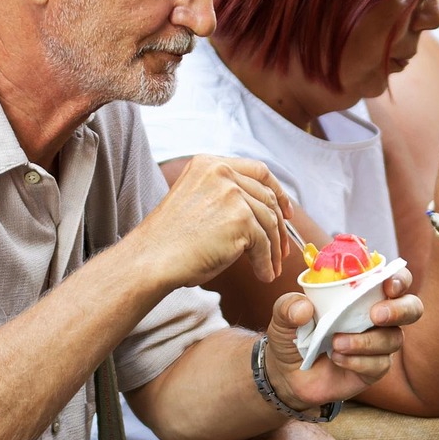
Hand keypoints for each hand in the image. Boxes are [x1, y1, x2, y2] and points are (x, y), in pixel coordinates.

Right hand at [138, 155, 289, 287]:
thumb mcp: (198, 202)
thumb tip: (263, 211)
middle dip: (279, 226)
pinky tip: (263, 275)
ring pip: (269, 222)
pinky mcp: (240, 219)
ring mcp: (231, 194)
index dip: (278, 191)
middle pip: (268, 197)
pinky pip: (264, 243)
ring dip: (273, 249)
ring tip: (270, 268)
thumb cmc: (171, 241)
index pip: (258, 170)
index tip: (286, 211)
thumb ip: (226, 197)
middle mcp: (221, 172)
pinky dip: (266, 262)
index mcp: (209, 164)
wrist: (152, 260)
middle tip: (282, 249)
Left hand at [262, 269, 423, 408]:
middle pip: (412, 308)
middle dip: (400, 310)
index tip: (388, 283)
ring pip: (393, 339)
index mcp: (362, 294)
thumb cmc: (293, 335)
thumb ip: (288, 306)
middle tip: (376, 316)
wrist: (287, 374)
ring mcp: (379, 344)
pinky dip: (358, 361)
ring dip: (366, 341)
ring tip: (336, 343)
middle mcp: (378, 317)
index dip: (400, 278)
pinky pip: (379, 364)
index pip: (394, 279)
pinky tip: (337, 358)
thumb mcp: (283, 316)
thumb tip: (304, 307)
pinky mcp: (374, 369)